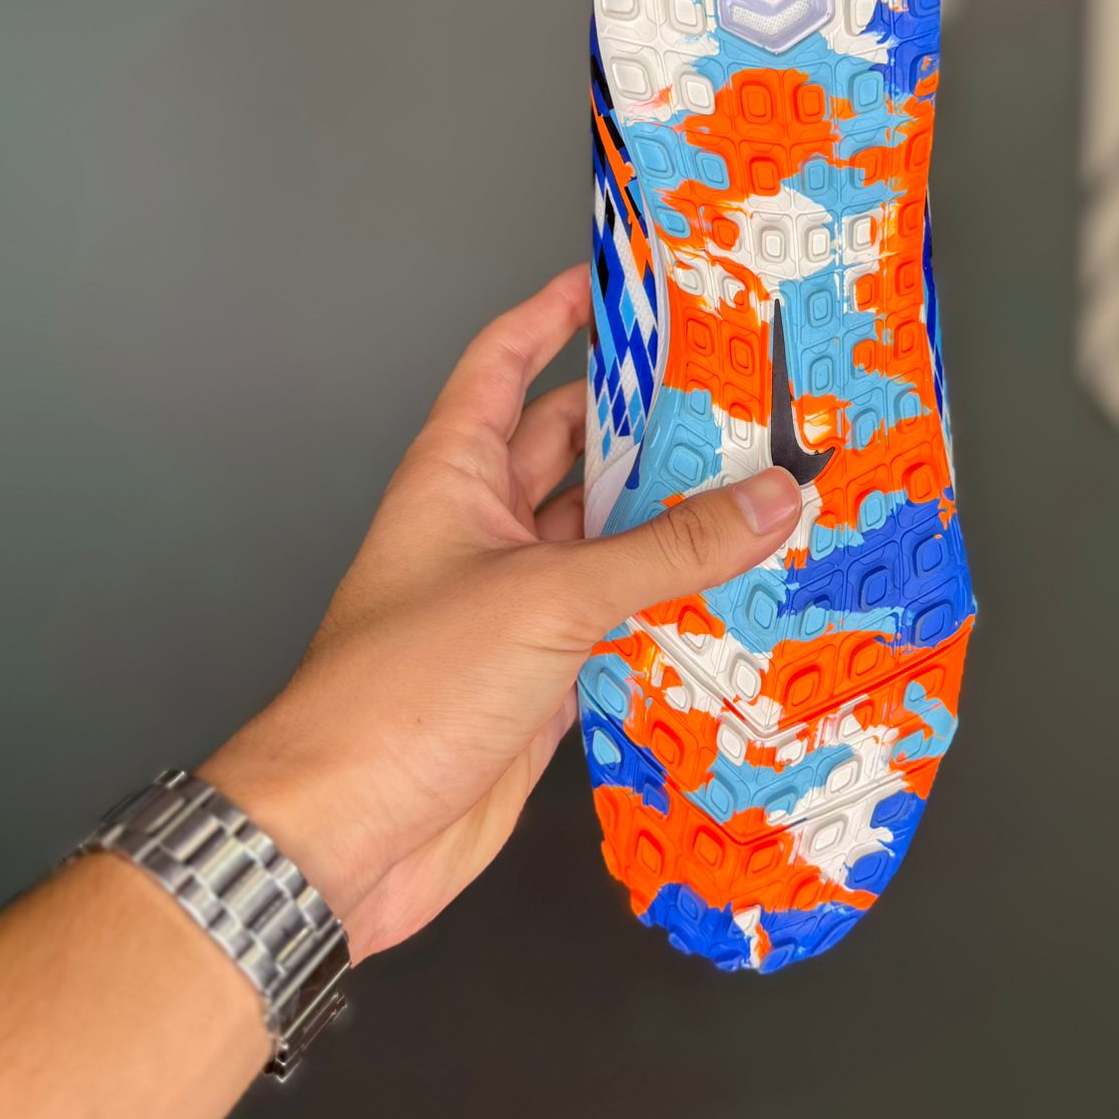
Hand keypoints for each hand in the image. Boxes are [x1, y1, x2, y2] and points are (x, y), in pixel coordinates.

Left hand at [202, 265, 801, 960]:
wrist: (349, 836)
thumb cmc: (403, 693)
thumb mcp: (547, 598)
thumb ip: (666, 551)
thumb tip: (769, 500)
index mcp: (455, 478)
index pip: (504, 365)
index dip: (553, 315)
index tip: (617, 282)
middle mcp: (485, 531)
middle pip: (573, 450)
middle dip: (644, 421)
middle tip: (732, 394)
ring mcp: (516, 604)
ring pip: (606, 538)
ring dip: (672, 520)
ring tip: (761, 487)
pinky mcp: (545, 673)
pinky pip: (622, 618)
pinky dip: (674, 605)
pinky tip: (739, 593)